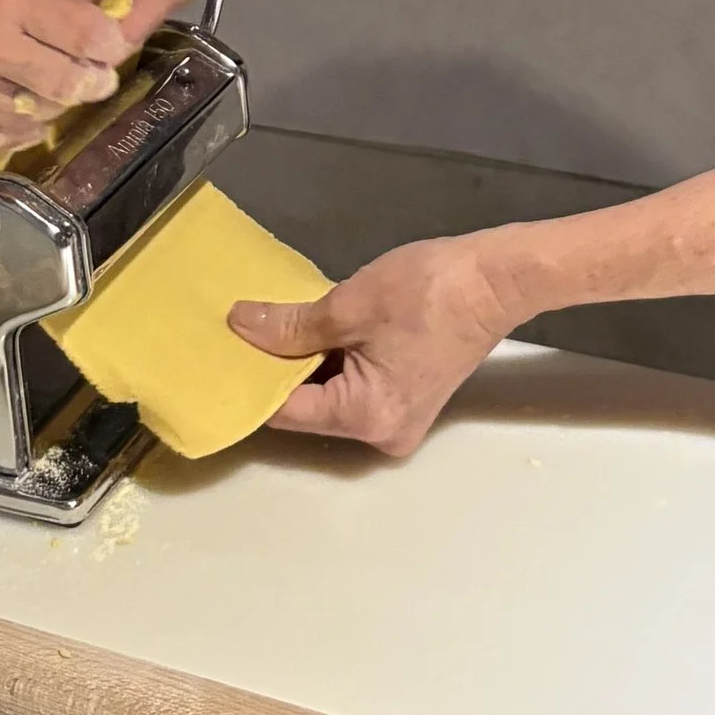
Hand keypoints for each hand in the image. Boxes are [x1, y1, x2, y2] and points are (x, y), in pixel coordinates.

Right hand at [0, 0, 129, 154]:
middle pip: (67, 83)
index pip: (83, 35)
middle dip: (91, 80)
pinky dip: (11, 132)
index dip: (107, 42)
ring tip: (55, 92)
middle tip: (96, 74)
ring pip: (32, 119)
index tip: (110, 42)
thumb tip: (67, 21)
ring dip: (53, 108)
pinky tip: (17, 117)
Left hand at [230, 236, 516, 457]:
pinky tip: (314, 331)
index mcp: (366, 417)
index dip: (249, 378)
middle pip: (308, 407)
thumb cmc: (428, 291)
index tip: (219, 351)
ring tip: (273, 325)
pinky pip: (355, 389)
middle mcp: (381, 435)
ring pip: (331, 397)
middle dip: (278, 369)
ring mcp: (398, 423)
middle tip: (241, 331)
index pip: (285, 410)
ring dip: (306, 363)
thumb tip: (239, 327)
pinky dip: (335, 363)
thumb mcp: (350, 304)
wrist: (495, 279)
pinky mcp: (408, 402)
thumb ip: (290, 325)